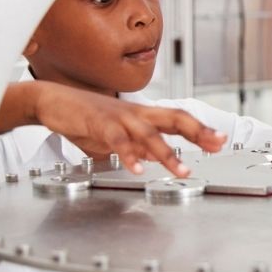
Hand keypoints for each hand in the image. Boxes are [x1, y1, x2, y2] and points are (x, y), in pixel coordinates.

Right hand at [28, 82, 226, 175]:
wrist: (52, 100)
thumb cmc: (85, 117)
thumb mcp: (117, 136)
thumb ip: (137, 146)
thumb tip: (155, 158)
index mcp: (142, 115)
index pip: (179, 119)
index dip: (201, 129)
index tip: (220, 140)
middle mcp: (136, 113)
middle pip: (174, 118)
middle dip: (198, 132)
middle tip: (217, 145)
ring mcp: (118, 117)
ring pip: (149, 133)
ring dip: (167, 153)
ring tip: (182, 170)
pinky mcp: (98, 123)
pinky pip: (117, 139)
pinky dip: (128, 155)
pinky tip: (136, 168)